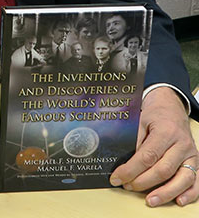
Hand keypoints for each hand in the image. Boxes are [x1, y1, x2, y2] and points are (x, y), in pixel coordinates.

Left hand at [110, 87, 198, 206]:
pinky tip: (178, 201)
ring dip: (166, 192)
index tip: (117, 178)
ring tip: (151, 200)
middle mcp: (181, 144)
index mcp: (166, 131)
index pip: (147, 156)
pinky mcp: (196, 161)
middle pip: (163, 169)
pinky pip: (196, 181)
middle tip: (127, 187)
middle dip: (143, 182)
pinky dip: (189, 193)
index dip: (130, 170)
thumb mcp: (139, 121)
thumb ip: (134, 141)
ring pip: (183, 178)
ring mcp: (191, 154)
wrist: (172, 107)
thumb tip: (122, 164)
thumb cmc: (154, 115)